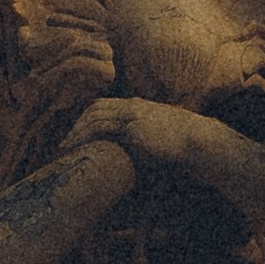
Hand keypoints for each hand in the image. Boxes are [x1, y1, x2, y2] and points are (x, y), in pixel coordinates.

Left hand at [62, 96, 204, 172]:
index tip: (79, 131)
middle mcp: (134, 106)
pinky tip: (74, 146)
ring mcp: (133, 113)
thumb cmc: (185, 147)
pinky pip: (100, 126)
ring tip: (64, 145)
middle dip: (79, 122)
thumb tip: (136, 158)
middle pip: (96, 107)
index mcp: (141, 107)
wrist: (200, 144)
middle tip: (66, 138)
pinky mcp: (132, 125)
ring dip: (77, 130)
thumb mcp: (161, 141)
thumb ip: (144, 143)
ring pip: (94, 115)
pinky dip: (83, 135)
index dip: (90, 117)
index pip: (107, 106)